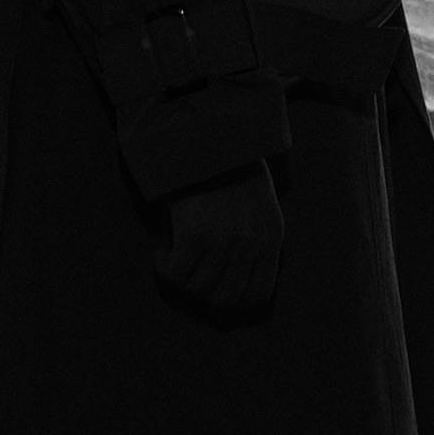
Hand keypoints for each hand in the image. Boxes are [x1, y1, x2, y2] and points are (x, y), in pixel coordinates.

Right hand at [152, 163, 286, 316]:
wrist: (211, 135)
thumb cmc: (232, 168)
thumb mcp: (261, 206)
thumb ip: (255, 240)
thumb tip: (231, 275)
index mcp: (271, 238)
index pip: (258, 293)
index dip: (234, 299)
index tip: (217, 289)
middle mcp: (250, 245)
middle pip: (225, 297)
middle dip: (205, 293)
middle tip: (192, 275)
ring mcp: (223, 242)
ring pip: (198, 288)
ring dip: (182, 278)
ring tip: (175, 256)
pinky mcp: (195, 235)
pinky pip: (176, 273)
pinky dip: (165, 267)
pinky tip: (162, 251)